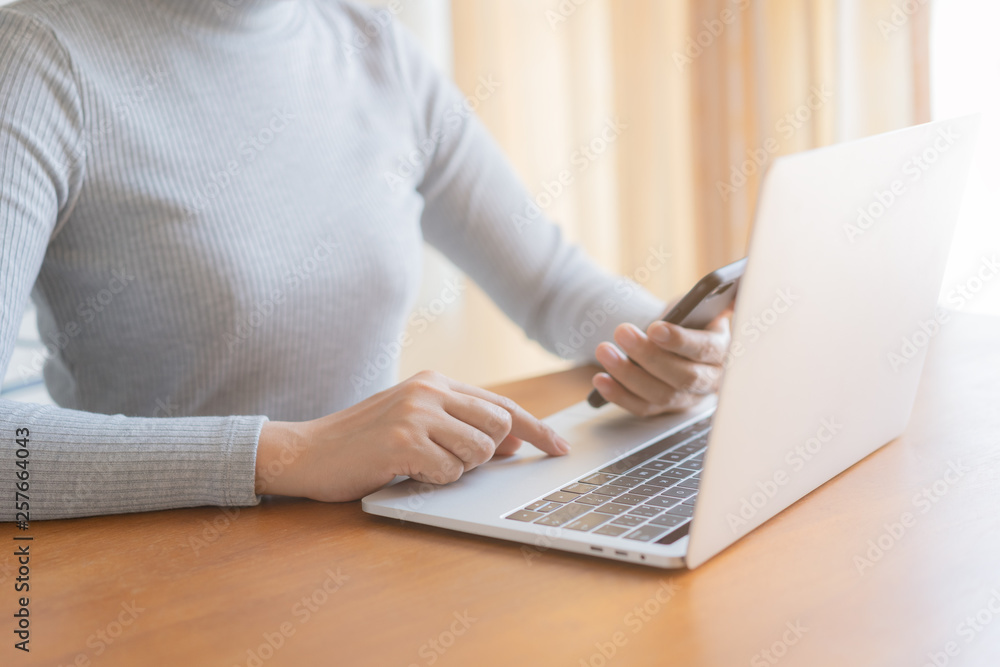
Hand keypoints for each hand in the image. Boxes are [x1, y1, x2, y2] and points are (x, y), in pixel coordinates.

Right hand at [254, 370, 570, 500]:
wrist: (307, 451)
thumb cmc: (364, 443)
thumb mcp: (416, 423)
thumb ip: (461, 425)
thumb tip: (514, 441)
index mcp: (436, 382)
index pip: (501, 404)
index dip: (535, 428)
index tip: (559, 447)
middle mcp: (430, 391)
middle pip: (499, 425)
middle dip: (487, 453)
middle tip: (452, 460)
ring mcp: (416, 413)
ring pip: (479, 450)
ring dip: (458, 468)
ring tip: (422, 464)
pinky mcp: (403, 441)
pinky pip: (449, 471)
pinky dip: (434, 481)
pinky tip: (406, 471)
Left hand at [591, 313, 730, 416]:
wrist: (677, 336)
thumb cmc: (688, 319)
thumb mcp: (696, 306)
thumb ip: (699, 304)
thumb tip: (706, 300)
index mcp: (723, 349)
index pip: (706, 349)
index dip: (681, 341)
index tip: (655, 328)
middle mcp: (711, 379)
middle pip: (682, 376)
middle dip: (648, 355)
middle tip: (622, 331)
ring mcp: (688, 398)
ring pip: (661, 395)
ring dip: (628, 374)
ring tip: (604, 350)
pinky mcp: (666, 409)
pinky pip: (643, 407)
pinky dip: (619, 395)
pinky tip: (601, 380)